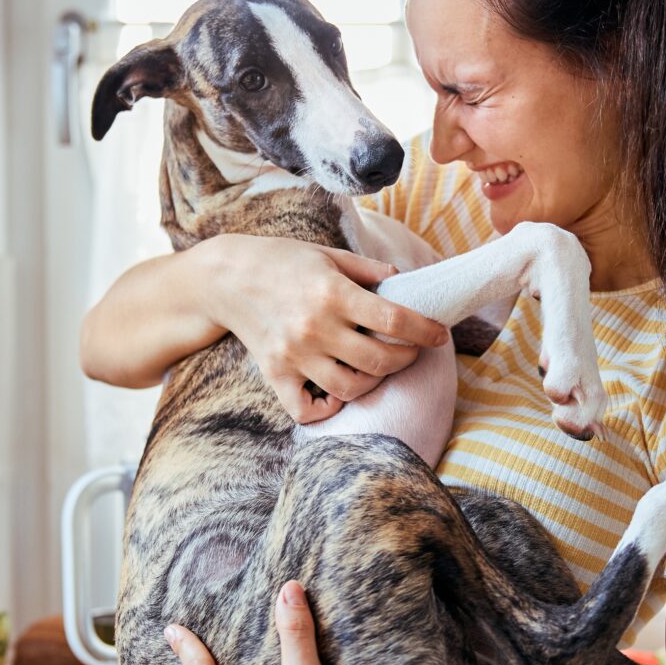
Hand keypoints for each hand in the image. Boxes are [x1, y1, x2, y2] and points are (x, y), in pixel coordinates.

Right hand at [206, 235, 448, 424]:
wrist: (226, 279)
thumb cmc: (283, 261)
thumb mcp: (329, 254)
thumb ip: (369, 270)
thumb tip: (404, 281)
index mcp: (333, 293)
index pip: (394, 321)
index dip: (425, 331)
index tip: (439, 334)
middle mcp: (315, 328)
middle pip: (379, 361)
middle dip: (406, 358)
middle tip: (410, 350)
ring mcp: (294, 355)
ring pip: (351, 388)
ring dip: (374, 382)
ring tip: (377, 367)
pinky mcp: (276, 374)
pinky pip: (307, 410)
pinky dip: (327, 408)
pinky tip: (337, 392)